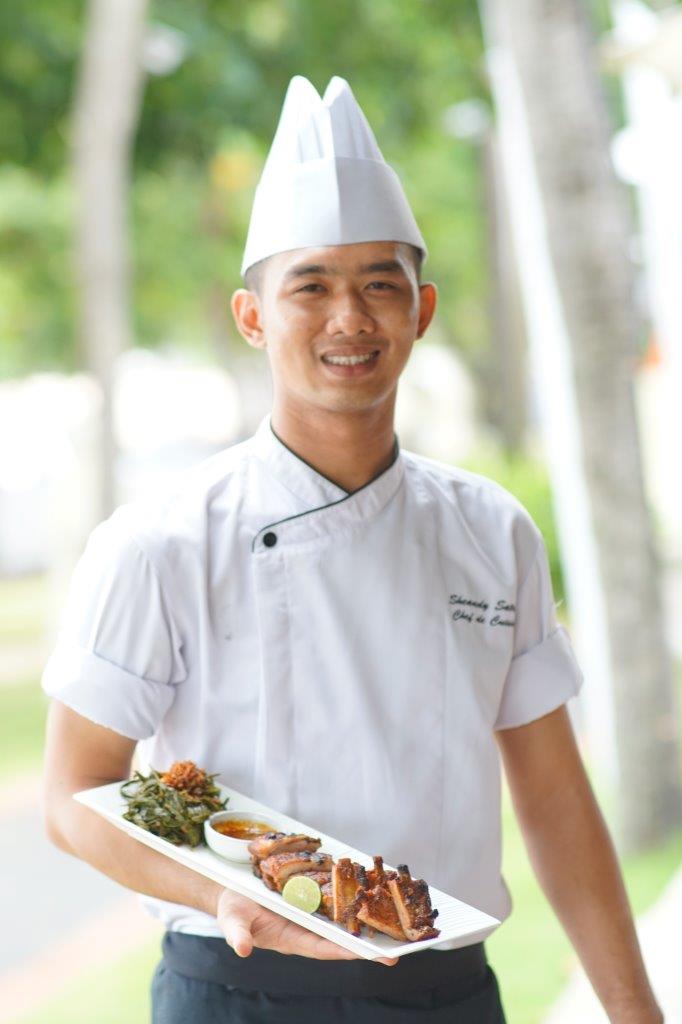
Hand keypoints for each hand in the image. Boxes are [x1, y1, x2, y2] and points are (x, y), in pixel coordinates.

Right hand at [217, 889, 397, 965]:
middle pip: (340, 939)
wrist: (236, 891)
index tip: (366, 956)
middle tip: (395, 954)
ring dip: (367, 923)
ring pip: (344, 921)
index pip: (322, 948)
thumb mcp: (232, 921)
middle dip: (366, 946)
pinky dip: (355, 897)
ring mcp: (313, 913)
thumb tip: (242, 949)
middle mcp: (307, 928)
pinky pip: (338, 899)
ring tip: (396, 928)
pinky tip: (375, 893)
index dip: (343, 951)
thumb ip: (238, 935)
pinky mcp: (315, 897)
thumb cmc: (234, 910)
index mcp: (291, 939)